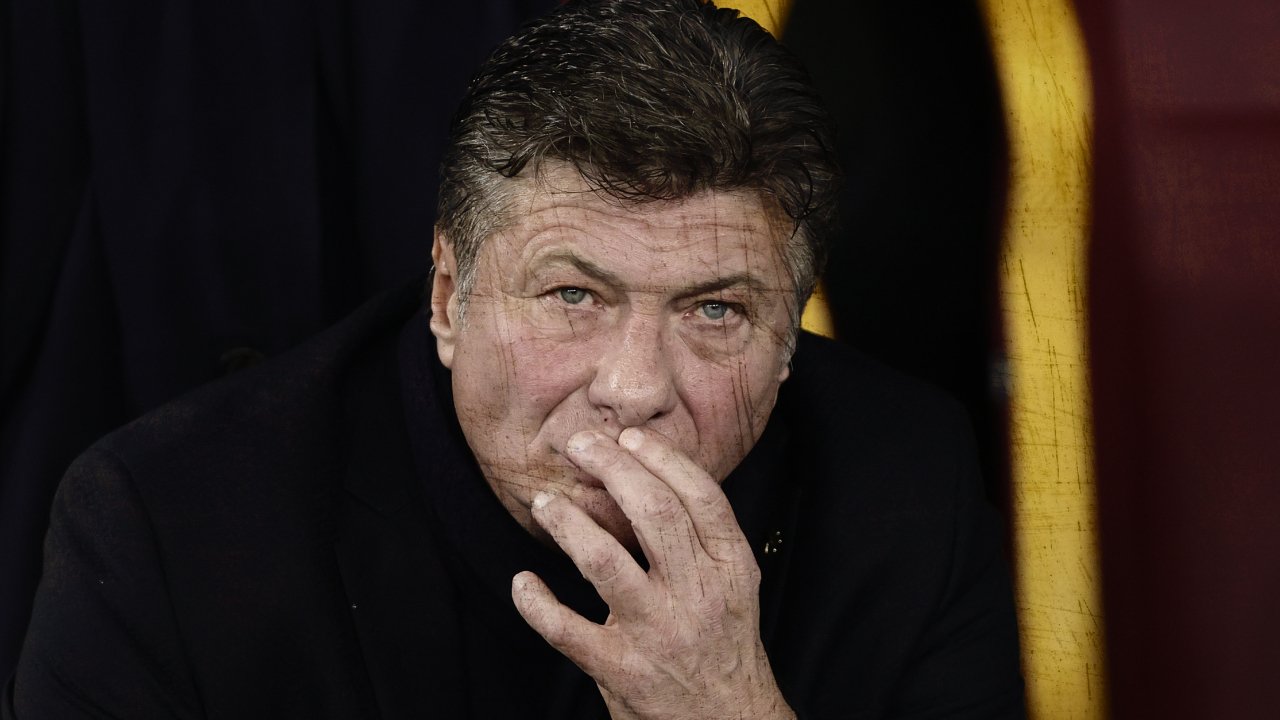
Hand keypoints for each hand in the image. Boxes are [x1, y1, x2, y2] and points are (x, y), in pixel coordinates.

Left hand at [511, 427, 794, 719]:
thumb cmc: (722, 647)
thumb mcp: (733, 587)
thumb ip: (701, 538)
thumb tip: (648, 473)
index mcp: (731, 569)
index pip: (702, 497)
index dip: (662, 459)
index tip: (629, 436)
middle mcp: (697, 596)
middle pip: (653, 514)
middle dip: (611, 468)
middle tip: (580, 445)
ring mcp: (657, 633)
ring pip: (603, 561)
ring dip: (568, 524)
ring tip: (545, 504)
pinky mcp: (620, 670)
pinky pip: (565, 629)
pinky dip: (536, 604)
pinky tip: (522, 584)